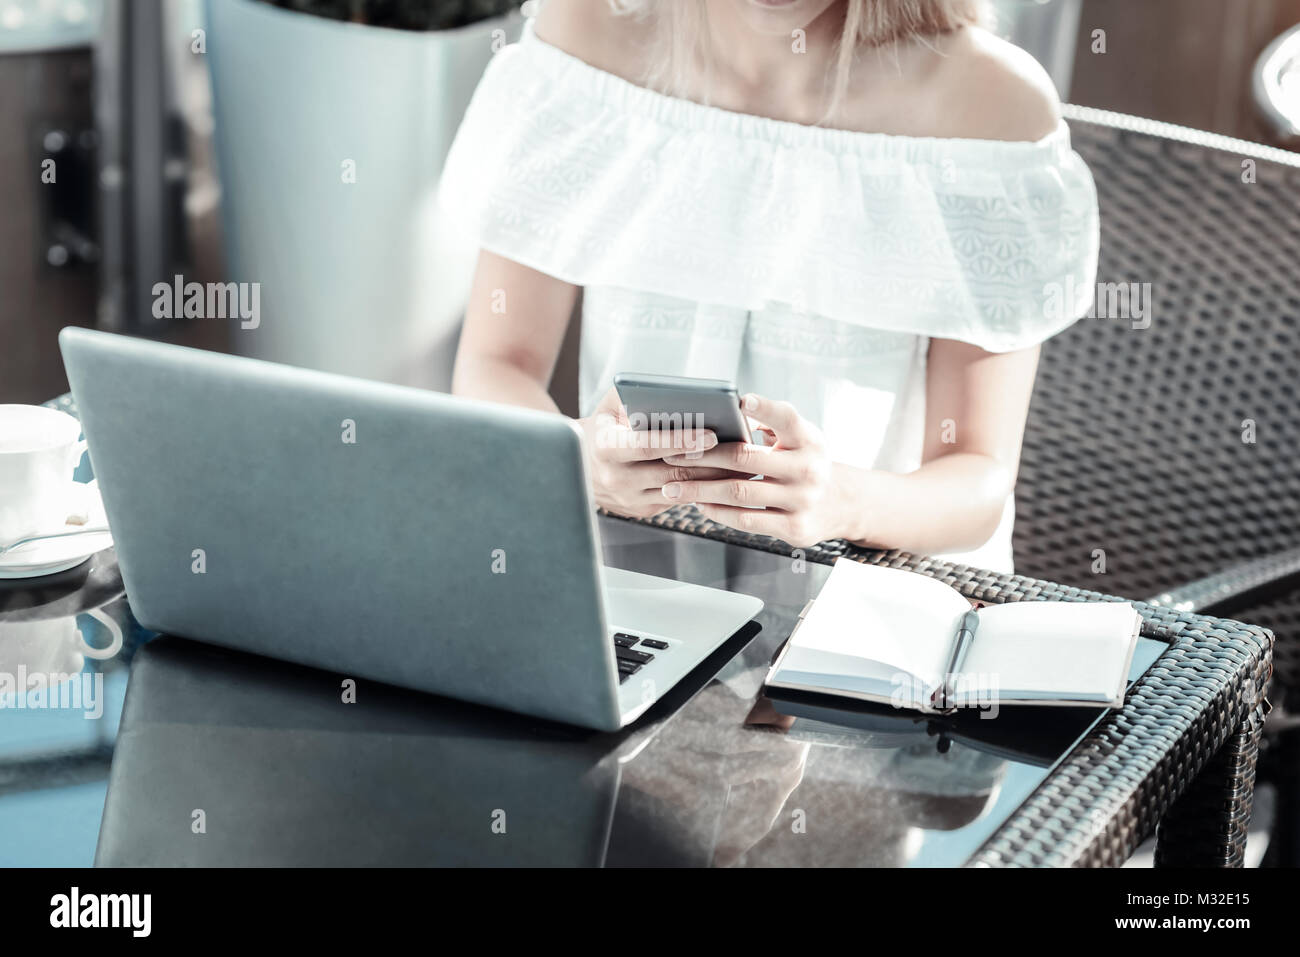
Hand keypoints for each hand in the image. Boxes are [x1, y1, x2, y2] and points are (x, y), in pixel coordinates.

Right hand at [577, 387, 743, 519]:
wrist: (580, 464)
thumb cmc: (604, 426)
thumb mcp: (610, 405)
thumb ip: (635, 394)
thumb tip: (674, 392)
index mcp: (605, 448)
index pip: (648, 446)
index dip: (681, 440)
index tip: (712, 434)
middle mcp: (615, 478)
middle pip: (671, 471)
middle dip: (709, 461)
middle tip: (740, 450)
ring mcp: (628, 500)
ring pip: (680, 490)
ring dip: (712, 478)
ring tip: (741, 464)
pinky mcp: (641, 511)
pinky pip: (677, 499)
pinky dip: (701, 488)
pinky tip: (724, 477)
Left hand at [660, 393, 845, 547]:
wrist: (841, 504)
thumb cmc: (804, 462)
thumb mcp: (799, 437)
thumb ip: (769, 423)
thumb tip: (723, 414)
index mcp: (807, 439)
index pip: (785, 417)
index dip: (764, 408)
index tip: (741, 400)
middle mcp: (808, 468)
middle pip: (744, 459)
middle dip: (702, 457)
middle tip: (670, 454)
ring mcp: (803, 500)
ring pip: (738, 493)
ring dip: (699, 489)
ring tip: (673, 486)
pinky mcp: (795, 528)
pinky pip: (746, 520)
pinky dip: (717, 512)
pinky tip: (699, 504)